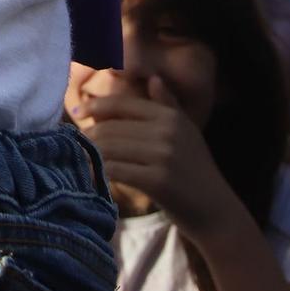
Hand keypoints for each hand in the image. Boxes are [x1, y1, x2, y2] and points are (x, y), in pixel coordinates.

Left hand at [72, 74, 244, 241]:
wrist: (217, 212)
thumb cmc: (197, 171)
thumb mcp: (187, 132)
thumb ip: (167, 105)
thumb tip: (153, 78)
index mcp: (170, 116)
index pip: (121, 105)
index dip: (94, 106)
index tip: (76, 111)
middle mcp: (166, 131)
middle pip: (110, 128)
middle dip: (87, 135)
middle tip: (72, 142)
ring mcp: (163, 155)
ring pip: (109, 149)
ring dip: (88, 154)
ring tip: (77, 159)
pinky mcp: (157, 180)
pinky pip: (116, 171)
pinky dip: (98, 173)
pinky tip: (90, 177)